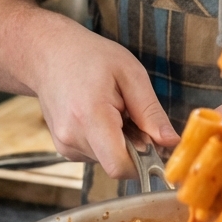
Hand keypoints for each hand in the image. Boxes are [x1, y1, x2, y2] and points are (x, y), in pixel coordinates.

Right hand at [28, 13, 179, 179]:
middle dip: (134, 146)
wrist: (49, 54)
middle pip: (117, 163)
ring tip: (112, 110)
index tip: (155, 142)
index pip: (120, 166)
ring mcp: (65, 145)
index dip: (144, 162)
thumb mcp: (130, 74)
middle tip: (131, 113)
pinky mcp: (64, 148)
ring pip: (108, 160)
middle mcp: (72, 137)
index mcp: (90, 116)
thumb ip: (151, 112)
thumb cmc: (90, 57)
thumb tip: (172, 142)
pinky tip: (101, 116)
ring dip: (120, 142)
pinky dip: (106, 141)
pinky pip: (97, 155)